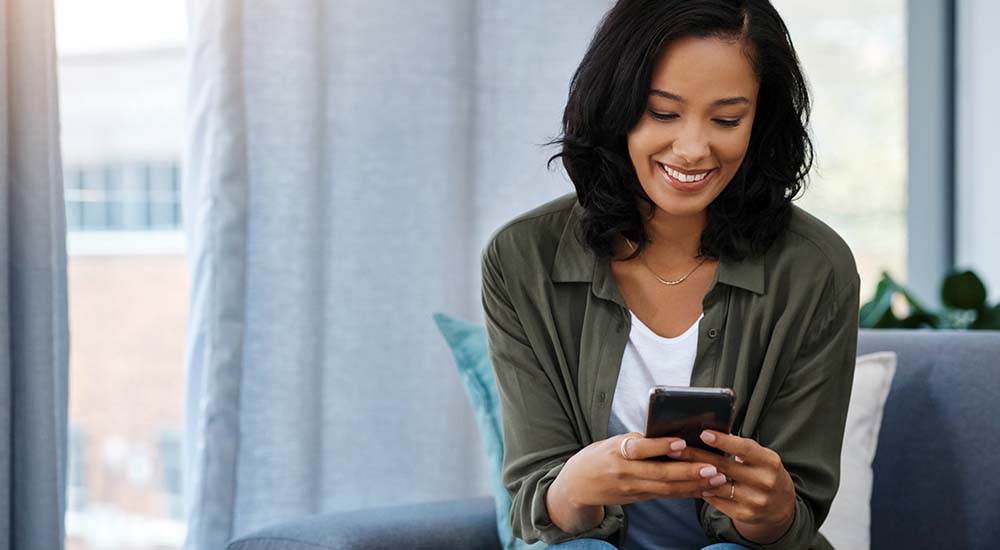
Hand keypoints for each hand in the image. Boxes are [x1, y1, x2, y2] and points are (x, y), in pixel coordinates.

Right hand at [556, 432, 730, 507]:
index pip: (641, 448)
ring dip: (694, 484)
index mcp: (617, 452)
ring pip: (667, 488)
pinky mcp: (637, 498)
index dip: (661, 445)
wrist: (576, 486)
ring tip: (717, 480)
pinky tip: (703, 489)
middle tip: (714, 468)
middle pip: (660, 473)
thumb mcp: (611, 442)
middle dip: (689, 472)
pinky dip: (685, 492)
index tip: (682, 442)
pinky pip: (665, 495)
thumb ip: (637, 441)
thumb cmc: (598, 456)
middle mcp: (625, 472)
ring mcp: (632, 488)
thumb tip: (669, 436)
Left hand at [663, 429, 795, 540]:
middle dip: (696, 456)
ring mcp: (755, 500)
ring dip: (695, 475)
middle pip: (724, 466)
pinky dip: (703, 490)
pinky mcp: (745, 514)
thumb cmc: (764, 472)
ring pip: (717, 485)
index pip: (745, 449)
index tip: (703, 434)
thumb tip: (709, 432)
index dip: (724, 441)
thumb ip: (741, 447)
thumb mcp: (761, 457)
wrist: (781, 506)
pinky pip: (716, 501)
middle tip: (674, 448)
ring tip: (676, 466)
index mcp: (770, 462)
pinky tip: (690, 483)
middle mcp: (765, 482)